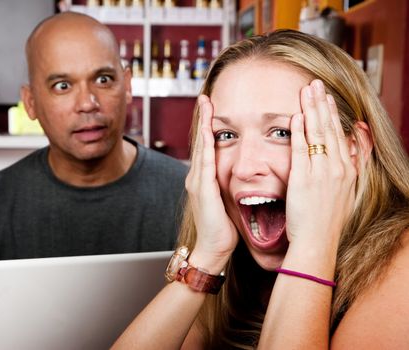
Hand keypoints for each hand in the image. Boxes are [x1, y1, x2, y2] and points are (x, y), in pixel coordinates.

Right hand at [185, 95, 237, 273]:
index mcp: (204, 180)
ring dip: (204, 125)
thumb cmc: (222, 229)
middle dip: (204, 119)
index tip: (213, 109)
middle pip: (201, 142)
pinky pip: (205, 161)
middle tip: (206, 98)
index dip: (209, 127)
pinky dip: (206, 144)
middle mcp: (197, 177)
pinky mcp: (202, 189)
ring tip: (206, 105)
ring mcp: (197, 182)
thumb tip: (240, 177)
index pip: (207, 147)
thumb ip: (227, 186)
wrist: (212, 249)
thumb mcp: (225, 202)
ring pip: (201, 147)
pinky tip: (209, 131)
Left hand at [286, 80, 355, 251]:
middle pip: (330, 129)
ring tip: (307, 91)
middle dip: (323, 104)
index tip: (328, 97)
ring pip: (318, 134)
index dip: (333, 114)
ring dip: (312, 110)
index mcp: (347, 171)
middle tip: (316, 84)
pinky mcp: (304, 178)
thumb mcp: (344, 193)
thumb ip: (346, 171)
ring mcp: (322, 172)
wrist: (318, 241)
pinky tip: (295, 116)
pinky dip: (299, 131)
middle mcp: (338, 168)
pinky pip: (302, 150)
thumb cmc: (326, 221)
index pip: (341, 135)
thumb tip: (348, 153)